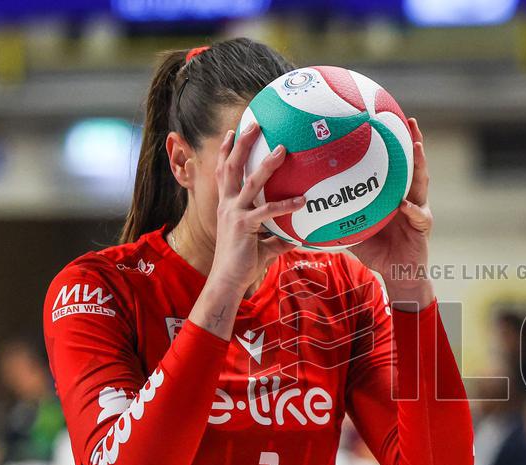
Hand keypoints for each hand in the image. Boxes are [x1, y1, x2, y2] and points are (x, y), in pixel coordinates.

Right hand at [209, 123, 303, 292]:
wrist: (227, 279)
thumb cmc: (243, 262)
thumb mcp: (262, 243)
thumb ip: (278, 236)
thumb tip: (298, 236)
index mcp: (227, 204)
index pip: (223, 171)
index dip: (227, 150)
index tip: (232, 131)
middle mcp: (227, 204)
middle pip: (232, 166)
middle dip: (242, 143)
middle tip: (254, 124)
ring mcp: (234, 213)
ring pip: (251, 182)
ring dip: (267, 164)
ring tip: (282, 149)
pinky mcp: (244, 225)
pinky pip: (268, 211)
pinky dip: (285, 205)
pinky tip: (302, 201)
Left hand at [349, 117, 434, 310]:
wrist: (399, 274)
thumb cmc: (377, 252)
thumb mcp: (353, 229)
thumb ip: (337, 215)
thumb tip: (307, 204)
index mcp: (394, 195)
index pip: (395, 164)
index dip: (393, 143)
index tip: (385, 119)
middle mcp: (410, 197)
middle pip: (414, 165)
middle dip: (414, 141)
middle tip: (409, 120)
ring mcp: (420, 210)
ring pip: (423, 183)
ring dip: (421, 165)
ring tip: (417, 147)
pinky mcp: (424, 227)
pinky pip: (419, 216)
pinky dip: (412, 209)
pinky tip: (404, 204)